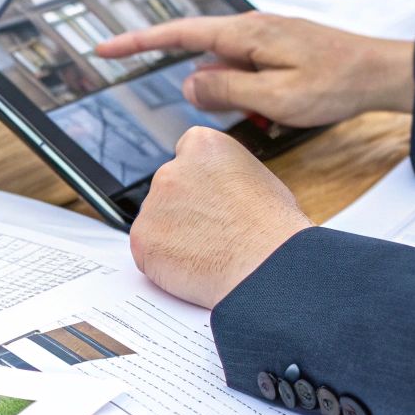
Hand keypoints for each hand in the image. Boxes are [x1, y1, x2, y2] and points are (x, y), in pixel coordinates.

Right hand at [95, 14, 414, 126]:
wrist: (385, 72)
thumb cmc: (338, 82)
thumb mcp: (275, 96)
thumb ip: (226, 89)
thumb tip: (188, 83)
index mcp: (245, 33)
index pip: (177, 34)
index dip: (137, 42)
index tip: (106, 50)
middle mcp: (251, 28)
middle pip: (203, 57)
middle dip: (207, 88)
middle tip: (237, 109)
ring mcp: (266, 38)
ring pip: (227, 71)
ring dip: (238, 98)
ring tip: (273, 116)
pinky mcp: (278, 51)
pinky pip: (249, 75)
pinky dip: (255, 98)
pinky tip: (280, 114)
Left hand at [129, 127, 310, 307]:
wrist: (267, 264)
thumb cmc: (273, 229)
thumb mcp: (258, 180)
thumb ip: (227, 178)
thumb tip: (220, 190)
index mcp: (203, 146)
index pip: (186, 154)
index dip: (197, 181)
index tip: (206, 198)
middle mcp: (172, 169)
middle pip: (167, 188)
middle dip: (182, 209)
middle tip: (209, 232)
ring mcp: (153, 204)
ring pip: (156, 221)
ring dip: (172, 236)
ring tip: (207, 253)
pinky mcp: (141, 238)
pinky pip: (147, 251)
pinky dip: (163, 262)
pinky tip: (192, 267)